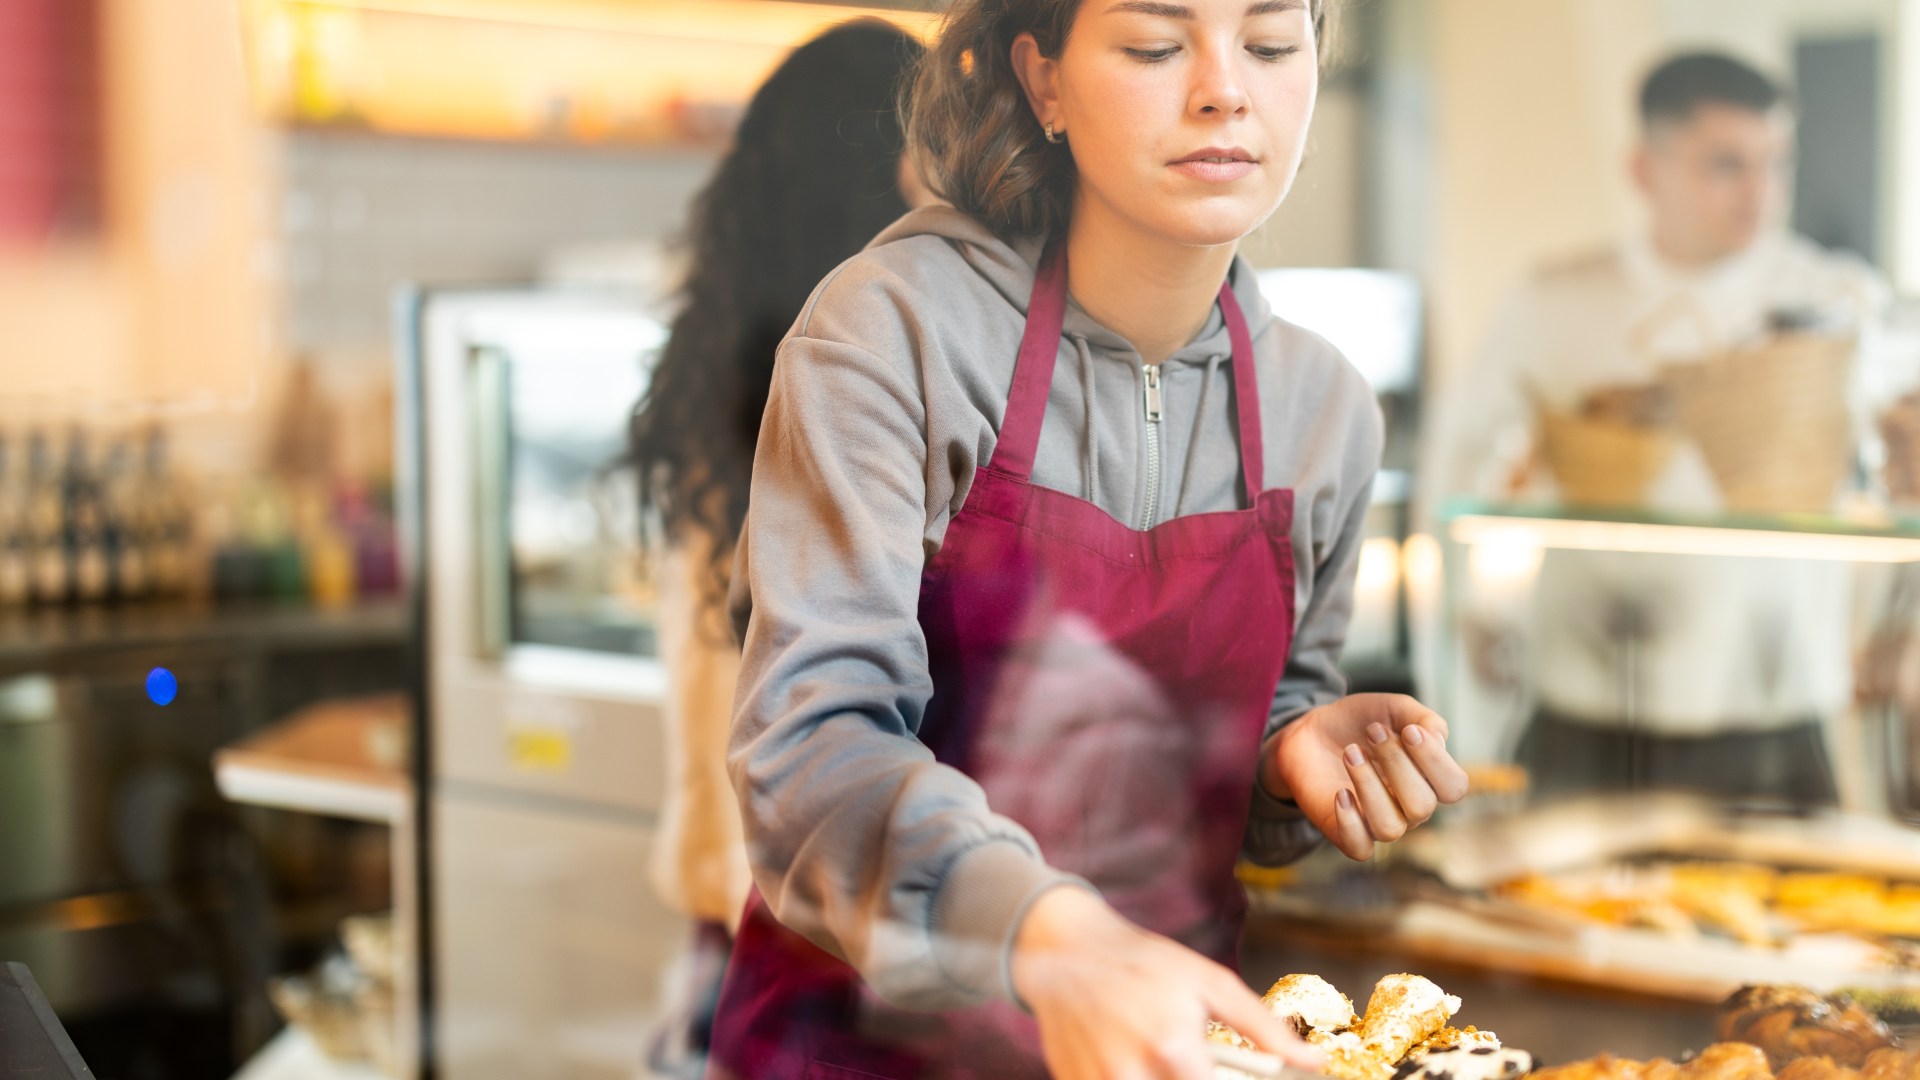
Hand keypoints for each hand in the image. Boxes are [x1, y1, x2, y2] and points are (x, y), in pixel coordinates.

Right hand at [1012, 886, 1322, 1079]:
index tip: (1227, 1072)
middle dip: (1195, 1076)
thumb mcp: (1209, 983)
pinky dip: (1132, 1079)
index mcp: (1174, 1050)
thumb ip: (1264, 1028)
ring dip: (1161, 1078)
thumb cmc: (1145, 964)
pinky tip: (1128, 1054)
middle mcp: (1132, 1076)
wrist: (1063, 954)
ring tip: (1159, 1053)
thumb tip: (1313, 1062)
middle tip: (1193, 1059)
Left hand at [1262, 694, 1469, 860]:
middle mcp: (1408, 807)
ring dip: (1369, 786)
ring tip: (1350, 752)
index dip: (1436, 761)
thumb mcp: (1393, 708)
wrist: (1311, 732)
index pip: (1453, 787)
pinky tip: (1340, 792)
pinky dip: (1350, 822)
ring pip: (1390, 828)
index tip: (1408, 731)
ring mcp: (1378, 823)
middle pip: (1421, 805)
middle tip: (1372, 731)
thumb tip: (1439, 739)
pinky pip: (1359, 848)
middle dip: (1396, 763)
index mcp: (1428, 779)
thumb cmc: (1359, 723)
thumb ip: (1423, 718)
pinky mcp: (1346, 833)